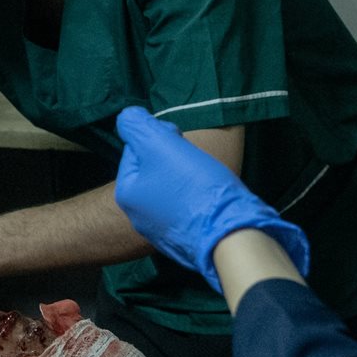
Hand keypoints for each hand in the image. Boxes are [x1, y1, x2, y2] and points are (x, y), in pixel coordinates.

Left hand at [113, 107, 309, 290]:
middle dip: (173, 159)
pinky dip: (195, 199)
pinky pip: (184, 209)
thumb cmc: (193, 186)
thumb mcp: (160, 145)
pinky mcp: (183, 240)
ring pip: (170, 189)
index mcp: (126, 194)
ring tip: (205, 180)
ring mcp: (159, 231)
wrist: (230, 233)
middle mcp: (137, 216)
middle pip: (153, 170)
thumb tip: (127, 117)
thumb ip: (137, 126)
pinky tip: (209, 199)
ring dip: (185, 177)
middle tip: (194, 162)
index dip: (160, 139)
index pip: (136, 149)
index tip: (181, 142)